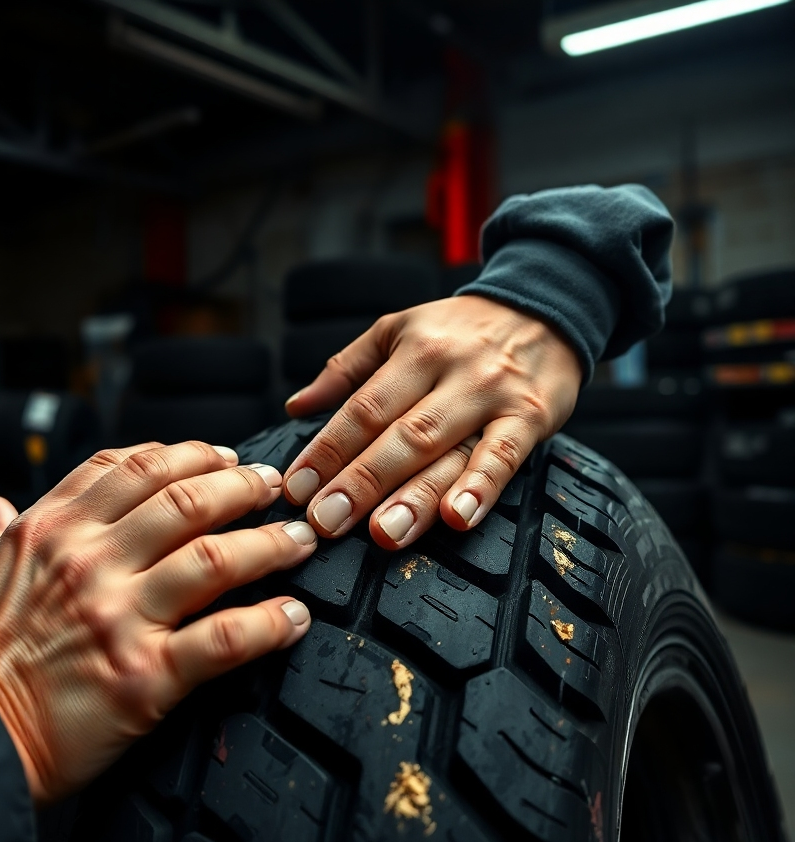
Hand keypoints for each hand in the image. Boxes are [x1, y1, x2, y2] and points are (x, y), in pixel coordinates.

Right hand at [0, 442, 317, 803]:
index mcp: (48, 532)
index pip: (131, 468)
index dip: (187, 454)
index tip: (220, 456)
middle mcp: (89, 562)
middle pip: (187, 500)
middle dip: (242, 485)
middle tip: (273, 486)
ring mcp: (120, 616)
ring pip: (216, 558)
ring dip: (269, 543)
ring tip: (299, 538)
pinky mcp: (144, 677)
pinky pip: (226, 639)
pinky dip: (270, 624)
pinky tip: (295, 617)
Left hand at [283, 294, 582, 547]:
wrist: (546, 308)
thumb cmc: (462, 330)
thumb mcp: (398, 330)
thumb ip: (346, 369)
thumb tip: (296, 408)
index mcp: (414, 351)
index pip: (362, 408)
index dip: (327, 450)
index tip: (297, 489)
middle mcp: (452, 373)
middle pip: (399, 435)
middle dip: (359, 482)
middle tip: (326, 522)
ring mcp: (492, 397)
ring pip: (448, 451)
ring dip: (415, 497)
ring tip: (384, 533)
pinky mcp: (531, 418)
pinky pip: (503, 457)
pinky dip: (481, 488)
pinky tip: (458, 518)